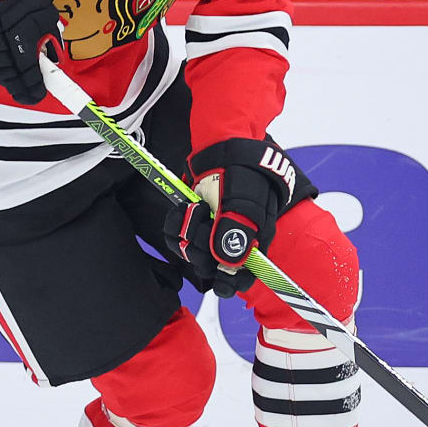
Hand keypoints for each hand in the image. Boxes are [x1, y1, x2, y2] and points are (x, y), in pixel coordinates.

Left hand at [165, 138, 299, 294]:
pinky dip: (175, 224)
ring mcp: (209, 232)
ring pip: (190, 252)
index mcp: (252, 244)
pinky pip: (175, 236)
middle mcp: (230, 242)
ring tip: (196, 208)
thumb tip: (226, 264)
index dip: (229, 281)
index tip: (219, 273)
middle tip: (205, 222)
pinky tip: (184, 207)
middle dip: (202, 248)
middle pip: (209, 268)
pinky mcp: (191, 221)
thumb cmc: (246, 174)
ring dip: (188, 232)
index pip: (241, 279)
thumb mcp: (248, 205)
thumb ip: (237, 236)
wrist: (227, 145)